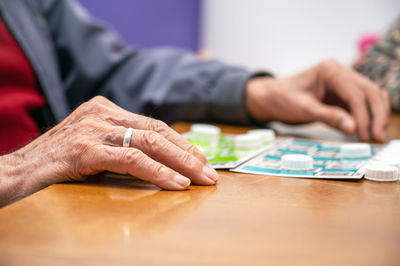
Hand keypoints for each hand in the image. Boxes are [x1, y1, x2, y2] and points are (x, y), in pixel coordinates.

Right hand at [0, 96, 217, 205]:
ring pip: (150, 142)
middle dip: (188, 153)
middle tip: (210, 172)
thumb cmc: (56, 162)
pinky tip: (176, 183)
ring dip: (181, 162)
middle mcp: (102, 113)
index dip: (181, 143)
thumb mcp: (93, 145)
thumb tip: (159, 159)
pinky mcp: (86, 149)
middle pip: (157, 131)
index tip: (201, 159)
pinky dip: (158, 172)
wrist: (15, 171)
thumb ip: (120, 144)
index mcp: (106, 109)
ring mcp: (94, 129)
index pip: (154, 124)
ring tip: (202, 179)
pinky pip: (132, 160)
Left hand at [245, 59, 389, 141]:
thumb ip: (328, 116)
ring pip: (370, 96)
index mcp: (329, 70)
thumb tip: (353, 128)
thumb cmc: (282, 98)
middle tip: (378, 138)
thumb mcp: (302, 109)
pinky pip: (361, 104)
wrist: (271, 96)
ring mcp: (343, 81)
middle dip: (376, 115)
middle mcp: (340, 72)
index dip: (363, 115)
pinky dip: (367, 116)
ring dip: (376, 115)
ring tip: (376, 137)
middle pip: (370, 91)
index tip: (364, 134)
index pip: (355, 92)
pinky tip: (367, 131)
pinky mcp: (342, 93)